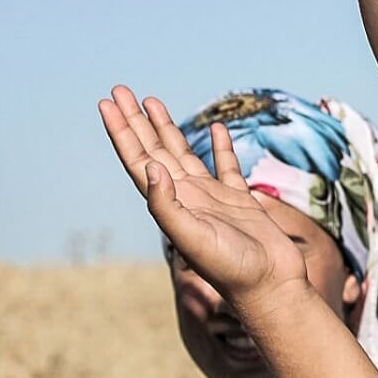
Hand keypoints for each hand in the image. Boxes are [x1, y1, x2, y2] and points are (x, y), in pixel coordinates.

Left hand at [99, 86, 309, 313]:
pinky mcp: (239, 201)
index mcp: (171, 203)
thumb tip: (150, 166)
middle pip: (155, 150)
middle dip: (136, 121)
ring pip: (183, 153)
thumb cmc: (232, 269)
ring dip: (166, 128)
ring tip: (152, 102)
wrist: (270, 286)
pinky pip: (226, 166)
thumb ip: (168, 204)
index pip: (139, 160)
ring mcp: (212, 198)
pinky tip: (215, 129)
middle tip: (120, 90)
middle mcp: (186, 197)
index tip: (108, 104)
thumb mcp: (192, 238)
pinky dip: (219, 146)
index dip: (122, 132)